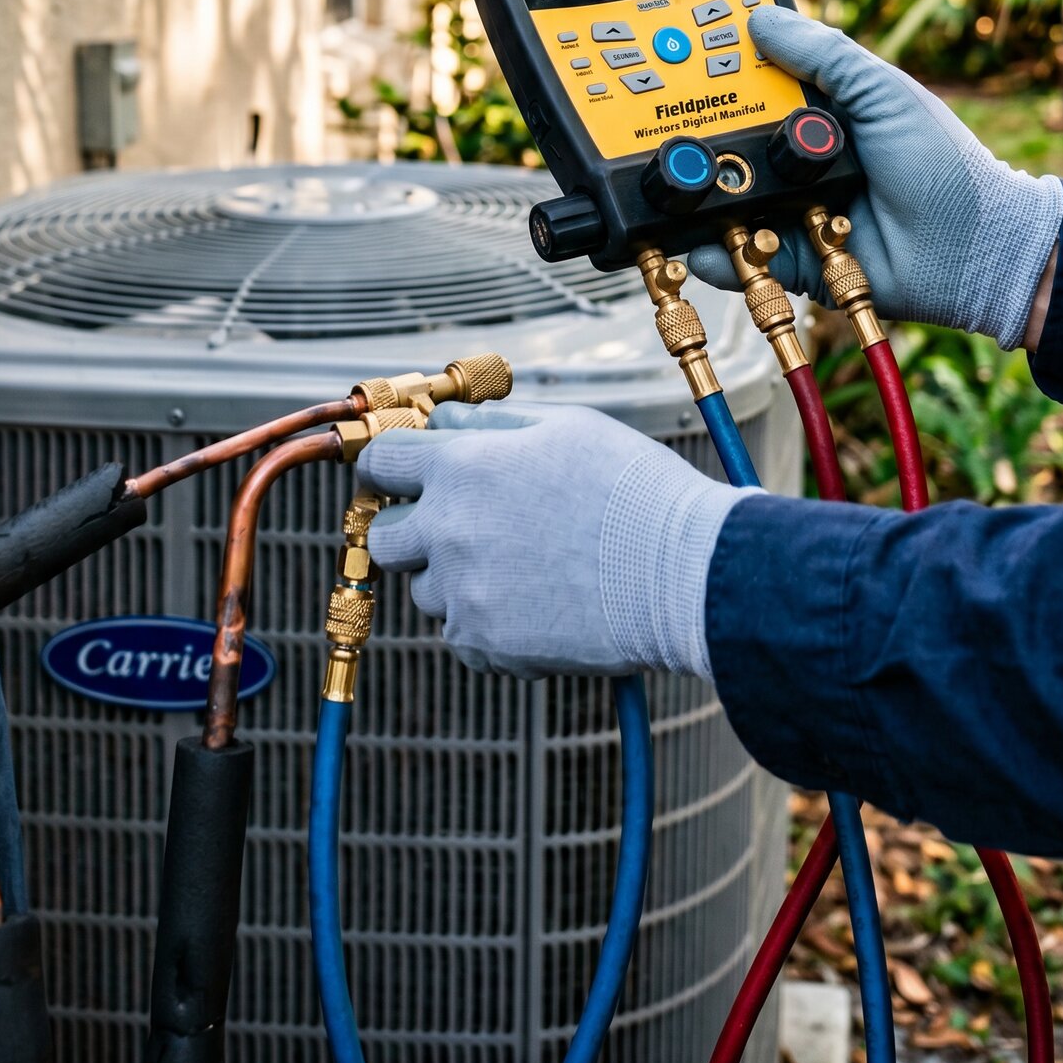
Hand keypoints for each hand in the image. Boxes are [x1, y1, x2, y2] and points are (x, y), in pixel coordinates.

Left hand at [355, 400, 745, 678]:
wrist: (682, 574)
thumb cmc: (633, 489)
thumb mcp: (567, 427)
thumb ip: (494, 423)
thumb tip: (447, 421)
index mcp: (464, 466)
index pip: (380, 461)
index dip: (390, 465)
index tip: (403, 474)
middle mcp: (450, 530)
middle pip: (385, 536)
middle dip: (413, 529)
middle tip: (463, 526)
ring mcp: (464, 592)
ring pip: (426, 589)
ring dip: (457, 579)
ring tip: (525, 564)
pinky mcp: (487, 642)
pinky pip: (461, 634)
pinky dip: (487, 622)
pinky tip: (538, 601)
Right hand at [688, 10, 1061, 348]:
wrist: (976, 250)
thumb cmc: (943, 164)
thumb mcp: (883, 91)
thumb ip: (824, 54)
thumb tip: (759, 16)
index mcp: (818, 112)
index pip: (753, 83)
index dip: (716, 69)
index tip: (672, 52)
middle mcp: (797, 159)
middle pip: (726, 141)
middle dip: (692, 135)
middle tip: (654, 124)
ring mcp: (792, 209)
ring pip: (726, 199)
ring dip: (698, 194)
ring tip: (671, 184)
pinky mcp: (792, 260)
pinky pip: (740, 256)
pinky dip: (713, 253)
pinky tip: (691, 241)